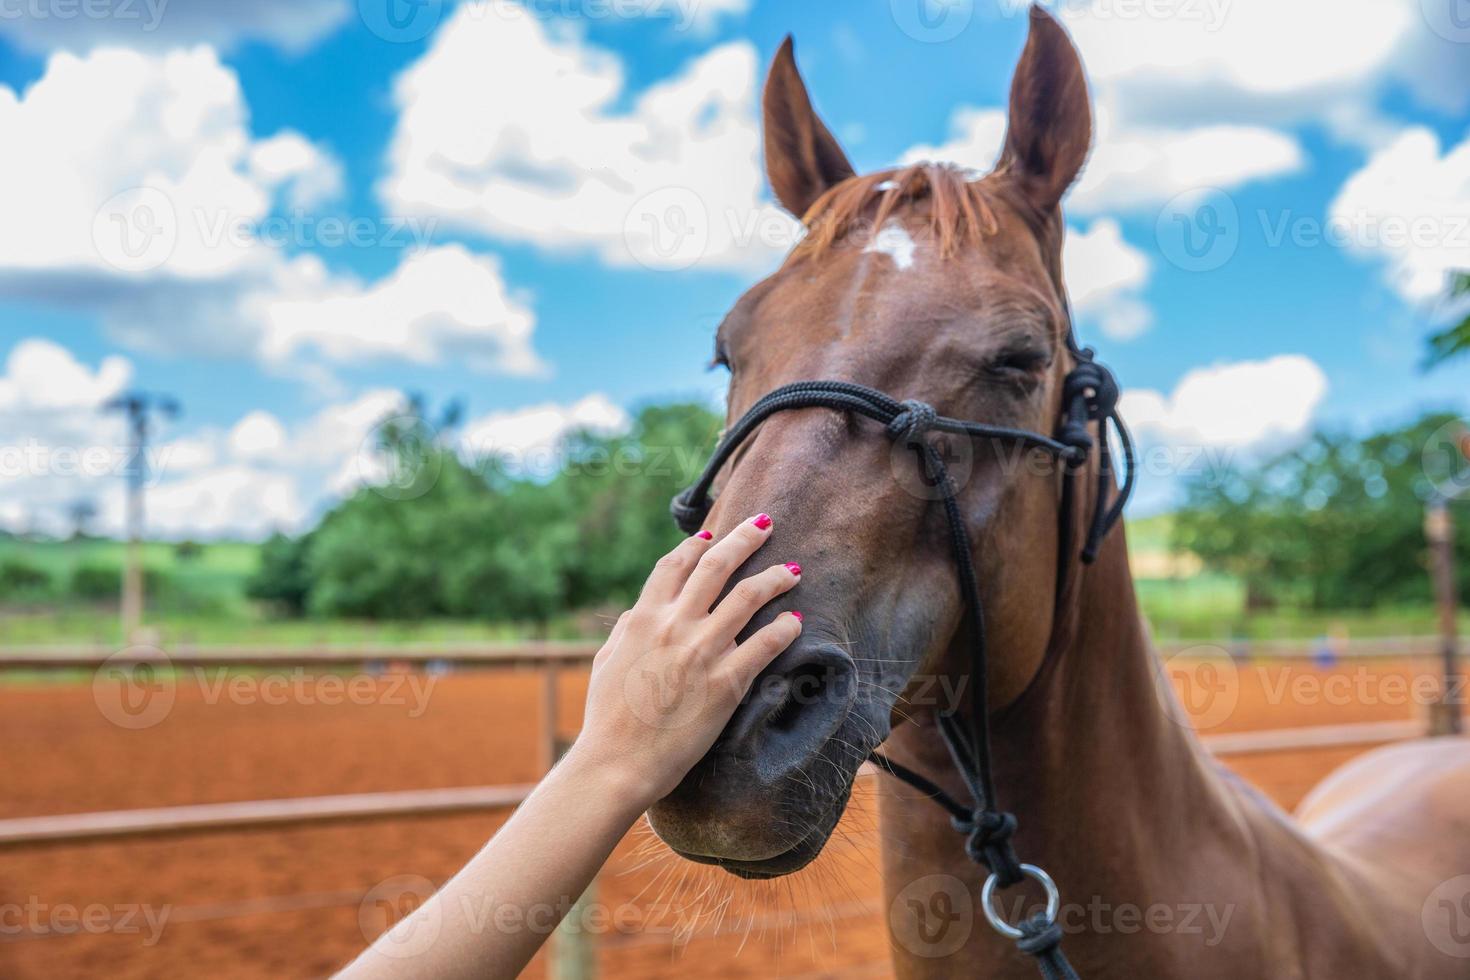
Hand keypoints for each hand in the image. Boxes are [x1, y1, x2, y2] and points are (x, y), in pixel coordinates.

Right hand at [569, 514, 802, 806]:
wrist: (616, 762)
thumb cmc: (607, 719)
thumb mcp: (607, 661)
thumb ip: (628, 630)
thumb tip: (640, 612)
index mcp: (643, 618)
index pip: (674, 565)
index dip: (696, 546)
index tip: (713, 536)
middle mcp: (674, 625)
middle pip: (717, 566)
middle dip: (744, 539)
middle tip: (765, 525)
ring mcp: (702, 651)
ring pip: (748, 596)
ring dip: (775, 577)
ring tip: (793, 570)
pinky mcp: (726, 682)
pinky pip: (765, 644)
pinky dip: (784, 627)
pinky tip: (796, 621)